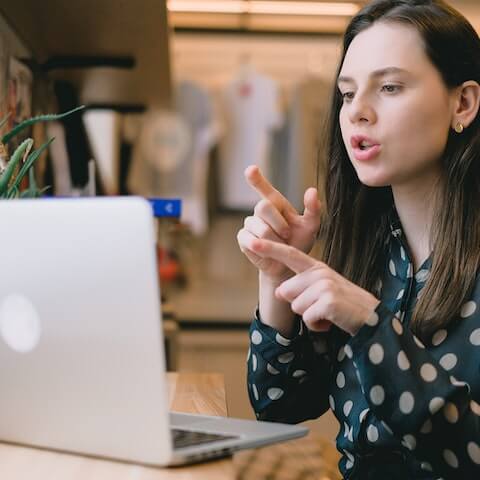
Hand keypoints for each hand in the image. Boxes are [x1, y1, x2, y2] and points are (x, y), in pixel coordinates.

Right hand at [237, 165, 320, 283]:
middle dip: (278, 223)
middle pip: (263, 207)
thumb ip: (313, 209)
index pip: (264, 188)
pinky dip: (263, 247)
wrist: (288, 266)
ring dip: (274, 239)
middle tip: (287, 234)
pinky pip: (250, 240)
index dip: (257, 179)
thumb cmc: (299, 243)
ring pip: (259, 227)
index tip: (251, 169)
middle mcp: (261, 211)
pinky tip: (267, 250)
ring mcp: (250, 224)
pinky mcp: (243, 238)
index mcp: (276, 204)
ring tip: (280, 245)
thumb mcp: (310, 226)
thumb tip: (312, 190)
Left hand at [250, 238, 379, 335]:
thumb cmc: (342, 304)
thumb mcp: (321, 290)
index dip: (270, 248)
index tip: (253, 242)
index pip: (290, 255)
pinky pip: (307, 318)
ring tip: (328, 313)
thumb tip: (279, 292)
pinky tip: (331, 320)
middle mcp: (319, 273)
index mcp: (316, 267)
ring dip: (310, 316)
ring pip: (296, 307)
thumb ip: (299, 287)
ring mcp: (325, 286)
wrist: (371, 317)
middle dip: (299, 305)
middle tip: (321, 306)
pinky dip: (317, 325)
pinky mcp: (328, 301)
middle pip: (286, 292)